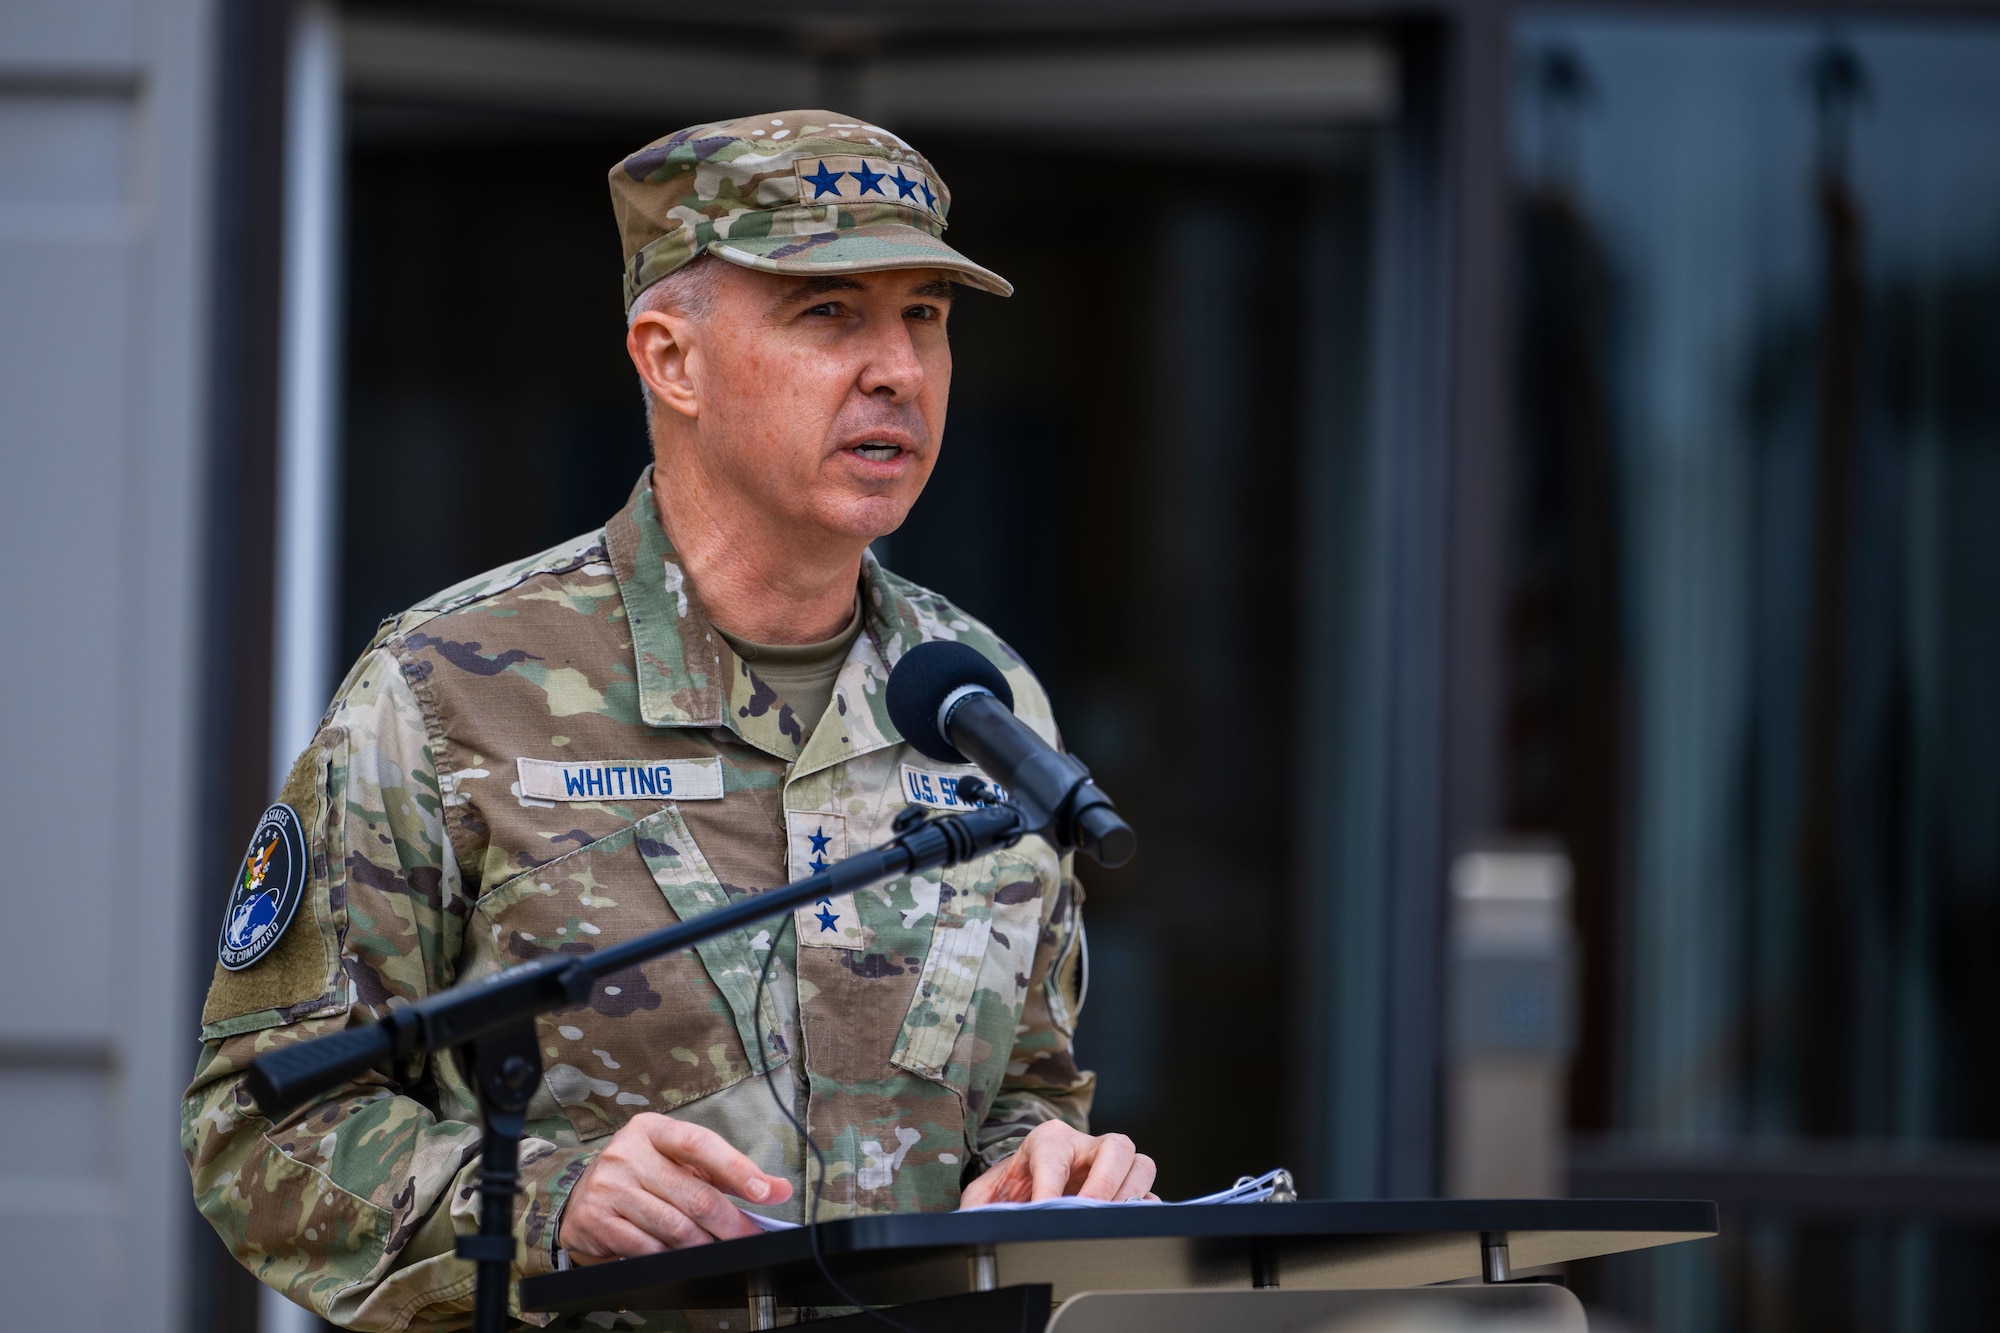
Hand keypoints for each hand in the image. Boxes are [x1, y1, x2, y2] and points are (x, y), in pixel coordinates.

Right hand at [558, 1113, 792, 1263]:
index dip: (737, 1169)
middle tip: (750, 1237)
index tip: (767, 1192)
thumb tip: (777, 1189)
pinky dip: (671, 1257)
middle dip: (730, 1222)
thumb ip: (725, 1172)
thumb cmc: (640, 1175)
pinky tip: (680, 1256)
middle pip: (693, 1194)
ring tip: (716, 1249)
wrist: (580, 1198)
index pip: (700, 1144)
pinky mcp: (597, 1221)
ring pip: (674, 1226)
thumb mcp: (677, 1162)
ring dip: (703, 1245)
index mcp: (651, 1129)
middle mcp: (627, 1153)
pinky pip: (647, 1248)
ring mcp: (609, 1187)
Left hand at [958, 1120, 1157, 1207]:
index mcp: (1048, 1139)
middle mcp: (1085, 1145)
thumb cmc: (1013, 1183)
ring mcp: (1112, 1165)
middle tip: (1089, 1211)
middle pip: (1115, 1146)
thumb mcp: (987, 1191)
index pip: (1053, 1157)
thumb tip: (973, 1225)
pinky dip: (1142, 1211)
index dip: (1049, 1186)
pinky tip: (1125, 1227)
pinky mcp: (1127, 1187)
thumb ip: (978, 1206)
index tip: (1042, 1212)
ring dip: (1129, 1194)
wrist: (1031, 1178)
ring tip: (1109, 1220)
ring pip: (1140, 1164)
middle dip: (1105, 1181)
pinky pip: (1150, 1194)